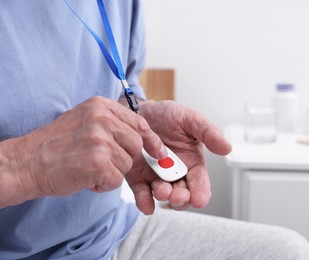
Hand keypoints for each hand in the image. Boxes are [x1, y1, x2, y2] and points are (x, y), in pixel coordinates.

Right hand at [0, 96, 165, 206]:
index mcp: (101, 106)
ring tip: (89, 168)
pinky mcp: (97, 162)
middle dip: (125, 158)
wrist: (28, 162)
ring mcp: (100, 140)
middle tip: (103, 161)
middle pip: (136, 145)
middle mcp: (102, 119)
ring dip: (112, 172)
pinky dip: (104, 184)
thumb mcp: (85, 120)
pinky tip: (86, 178)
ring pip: (127, 164)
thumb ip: (112, 123)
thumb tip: (144, 137)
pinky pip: (117, 180)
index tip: (158, 151)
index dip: (151, 140)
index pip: (139, 123)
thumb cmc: (57, 144)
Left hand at [125, 100, 231, 214]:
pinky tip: (147, 205)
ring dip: (163, 197)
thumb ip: (208, 132)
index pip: (200, 183)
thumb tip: (227, 148)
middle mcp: (175, 173)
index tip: (199, 200)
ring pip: (163, 196)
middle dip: (182, 199)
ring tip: (161, 189)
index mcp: (192, 162)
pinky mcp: (138, 178)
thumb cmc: (167, 115)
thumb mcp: (190, 118)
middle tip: (177, 196)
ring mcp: (156, 177)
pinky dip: (144, 202)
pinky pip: (142, 194)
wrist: (139, 111)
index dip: (201, 193)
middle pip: (183, 195)